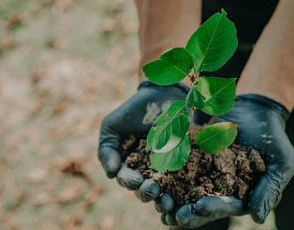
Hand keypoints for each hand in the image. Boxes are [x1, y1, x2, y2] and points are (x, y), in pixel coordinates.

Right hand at [98, 80, 189, 201]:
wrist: (159, 94)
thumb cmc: (132, 112)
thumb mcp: (112, 127)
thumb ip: (107, 150)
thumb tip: (111, 174)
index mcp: (129, 167)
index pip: (127, 179)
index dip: (129, 181)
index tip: (134, 180)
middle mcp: (148, 172)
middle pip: (145, 189)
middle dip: (147, 193)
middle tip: (151, 190)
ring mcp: (168, 168)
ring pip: (165, 189)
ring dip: (164, 198)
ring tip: (166, 199)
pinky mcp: (185, 162)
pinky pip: (186, 178)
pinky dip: (185, 187)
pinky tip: (186, 191)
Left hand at [155, 94, 293, 226]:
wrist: (254, 108)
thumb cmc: (272, 137)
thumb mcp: (280, 163)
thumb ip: (269, 189)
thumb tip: (257, 218)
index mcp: (236, 194)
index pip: (224, 206)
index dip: (212, 209)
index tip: (199, 207)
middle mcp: (215, 186)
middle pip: (198, 203)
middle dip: (185, 210)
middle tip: (171, 214)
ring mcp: (199, 170)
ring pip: (181, 187)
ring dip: (168, 196)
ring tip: (156, 200)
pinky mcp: (188, 153)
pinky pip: (173, 162)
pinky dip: (162, 169)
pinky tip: (150, 174)